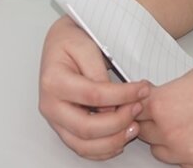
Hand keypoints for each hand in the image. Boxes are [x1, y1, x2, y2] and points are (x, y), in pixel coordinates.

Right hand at [39, 16, 148, 159]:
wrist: (60, 45)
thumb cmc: (70, 43)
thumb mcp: (86, 47)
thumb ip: (98, 74)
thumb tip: (113, 103)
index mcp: (53, 82)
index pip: (93, 95)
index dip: (122, 95)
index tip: (142, 90)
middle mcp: (50, 105)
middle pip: (87, 128)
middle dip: (119, 122)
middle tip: (138, 109)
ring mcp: (55, 120)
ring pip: (84, 145)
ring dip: (113, 141)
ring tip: (133, 127)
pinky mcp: (63, 129)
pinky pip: (83, 149)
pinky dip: (104, 149)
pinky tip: (121, 138)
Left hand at [137, 59, 192, 167]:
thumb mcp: (187, 79)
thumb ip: (166, 94)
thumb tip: (157, 101)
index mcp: (161, 106)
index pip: (133, 109)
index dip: (140, 104)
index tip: (144, 102)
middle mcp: (170, 134)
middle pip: (144, 131)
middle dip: (152, 122)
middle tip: (168, 113)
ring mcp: (188, 155)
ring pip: (161, 152)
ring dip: (166, 141)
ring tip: (187, 126)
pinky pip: (185, 165)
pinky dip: (188, 154)